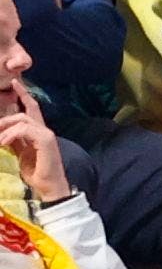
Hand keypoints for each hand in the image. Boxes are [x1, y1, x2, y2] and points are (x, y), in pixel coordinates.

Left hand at [0, 83, 68, 200]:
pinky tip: (3, 143)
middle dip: (5, 118)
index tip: (14, 82)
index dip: (23, 94)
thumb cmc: (36, 171)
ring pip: (23, 119)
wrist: (49, 185)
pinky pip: (25, 129)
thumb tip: (2, 132)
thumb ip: (13, 140)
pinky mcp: (46, 140)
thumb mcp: (20, 153)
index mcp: (38, 132)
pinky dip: (11, 134)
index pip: (31, 107)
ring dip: (5, 128)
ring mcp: (46, 134)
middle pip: (23, 113)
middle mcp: (45, 129)